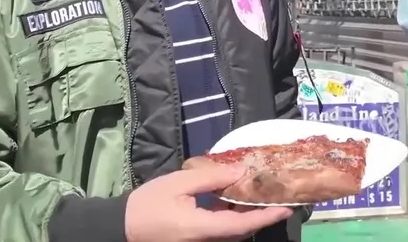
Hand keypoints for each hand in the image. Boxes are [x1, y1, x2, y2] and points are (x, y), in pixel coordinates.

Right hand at [125, 164, 292, 241]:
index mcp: (201, 229)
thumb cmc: (147, 204)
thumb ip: (211, 177)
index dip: (266, 216)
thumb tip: (241, 172)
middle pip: (241, 231)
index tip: (287, 206)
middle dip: (262, 214)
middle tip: (280, 194)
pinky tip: (235, 198)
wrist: (121, 228)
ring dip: (248, 215)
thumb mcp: (178, 184)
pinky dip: (232, 216)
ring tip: (263, 193)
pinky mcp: (196, 240)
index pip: (242, 226)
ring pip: (232, 231)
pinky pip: (221, 230)